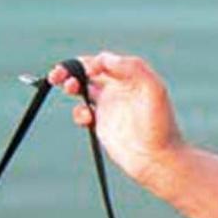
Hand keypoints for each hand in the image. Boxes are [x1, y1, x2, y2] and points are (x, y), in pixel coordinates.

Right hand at [50, 52, 185, 189]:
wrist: (157, 158)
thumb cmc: (160, 123)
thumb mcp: (153, 89)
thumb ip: (132, 68)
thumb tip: (104, 59)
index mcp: (130, 76)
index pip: (103, 61)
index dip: (91, 62)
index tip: (89, 71)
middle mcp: (118, 89)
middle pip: (88, 71)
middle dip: (71, 69)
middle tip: (57, 74)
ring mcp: (108, 106)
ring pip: (82, 89)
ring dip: (70, 85)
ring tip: (69, 87)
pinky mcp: (101, 125)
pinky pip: (82, 113)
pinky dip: (79, 112)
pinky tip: (88, 118)